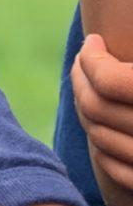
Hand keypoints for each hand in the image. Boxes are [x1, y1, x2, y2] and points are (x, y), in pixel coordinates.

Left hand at [72, 32, 132, 189]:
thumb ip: (125, 74)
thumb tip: (93, 39)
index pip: (109, 80)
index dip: (92, 59)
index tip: (92, 41)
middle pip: (94, 106)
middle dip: (81, 79)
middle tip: (84, 60)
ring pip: (97, 135)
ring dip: (88, 109)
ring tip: (93, 86)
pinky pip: (112, 165)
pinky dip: (102, 144)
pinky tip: (106, 123)